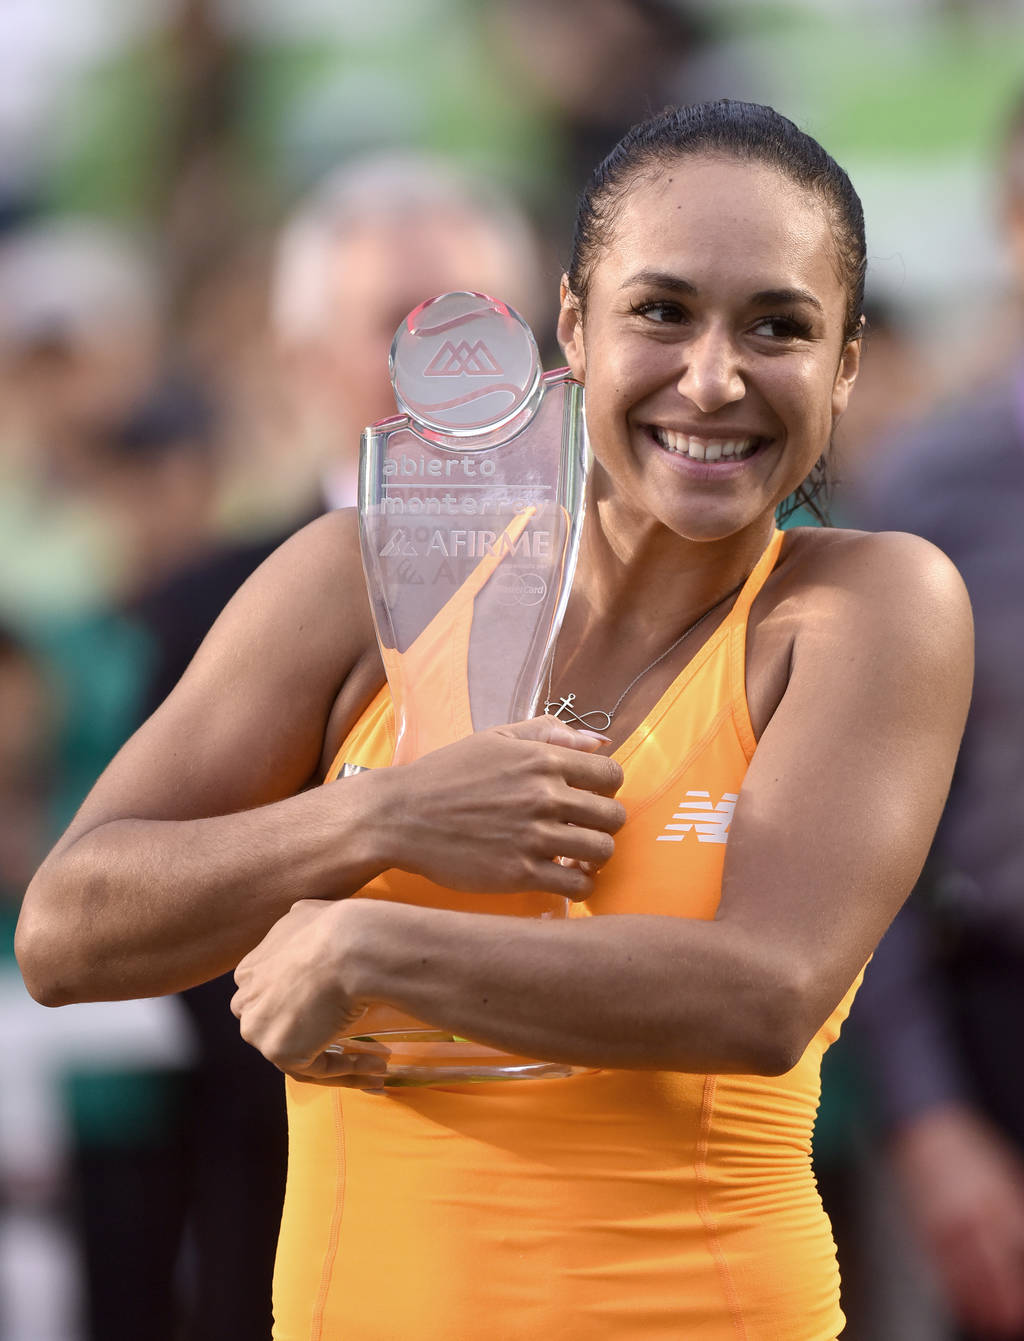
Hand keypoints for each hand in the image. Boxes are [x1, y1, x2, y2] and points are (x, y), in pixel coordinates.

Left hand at [231, 899, 388, 1088]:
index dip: (296, 1004)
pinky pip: (316, 1068)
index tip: (329, 1008)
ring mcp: (259, 1028)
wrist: (350, 946)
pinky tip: (375, 1062)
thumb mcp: (307, 913)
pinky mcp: (280, 1052)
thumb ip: (298, 926)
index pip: (265, 996)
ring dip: (333, 1055)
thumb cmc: (336, 927)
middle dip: (306, 1032)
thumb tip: (306, 919)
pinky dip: (347, 1069)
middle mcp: (247, 1000)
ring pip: (294, 1050)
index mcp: (250, 970)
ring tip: (371, 1059)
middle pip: (272, 1025)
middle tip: (344, 1035)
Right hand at [379, 716, 624, 899]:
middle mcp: (545, 796)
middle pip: (613, 816)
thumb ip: (548, 733)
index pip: (611, 774)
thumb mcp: (495, 740)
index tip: (590, 797)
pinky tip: (565, 878)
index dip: (606, 788)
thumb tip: (599, 741)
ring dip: (594, 856)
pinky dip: (580, 885)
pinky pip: (578, 886)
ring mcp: (534, 837)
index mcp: (542, 759)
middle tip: (583, 829)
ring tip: (575, 856)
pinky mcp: (520, 874)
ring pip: (602, 851)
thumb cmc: (446, 774)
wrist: (399, 816)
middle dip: (603, 824)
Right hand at [892, 1104, 1023, 1336]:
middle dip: (1006, 1293)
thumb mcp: (1003, 1170)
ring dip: (979, 1297)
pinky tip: (961, 1298)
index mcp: (997, 1194)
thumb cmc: (968, 1150)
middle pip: (993, 1261)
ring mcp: (946, 1215)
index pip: (1017, 1242)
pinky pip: (940, 1259)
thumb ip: (1014, 1200)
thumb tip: (1022, 1229)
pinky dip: (951, 1282)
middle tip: (1013, 1319)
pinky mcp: (925, 1220)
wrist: (924, 1129)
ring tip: (992, 1321)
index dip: (1020, 1272)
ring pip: (965, 1266)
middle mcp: (972, 1208)